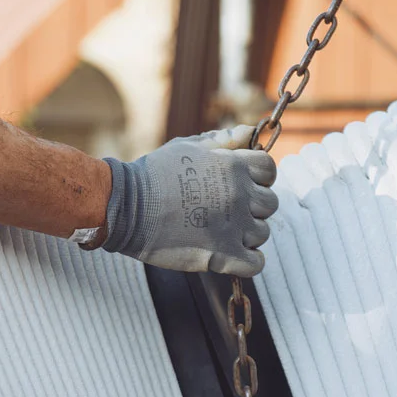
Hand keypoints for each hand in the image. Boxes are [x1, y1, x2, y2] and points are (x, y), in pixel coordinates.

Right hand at [101, 126, 278, 275]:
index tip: (240, 185)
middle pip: (268, 204)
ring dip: (245, 234)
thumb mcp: (188, 147)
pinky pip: (256, 263)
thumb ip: (223, 140)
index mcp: (233, 166)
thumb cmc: (154, 174)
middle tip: (225, 211)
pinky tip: (230, 254)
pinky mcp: (223, 255)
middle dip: (251, 207)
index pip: (269, 171)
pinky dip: (248, 261)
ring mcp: (234, 227)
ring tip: (219, 231)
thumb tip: (251, 134)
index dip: (257, 178)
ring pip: (262, 233)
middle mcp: (239, 195)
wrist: (127, 208)